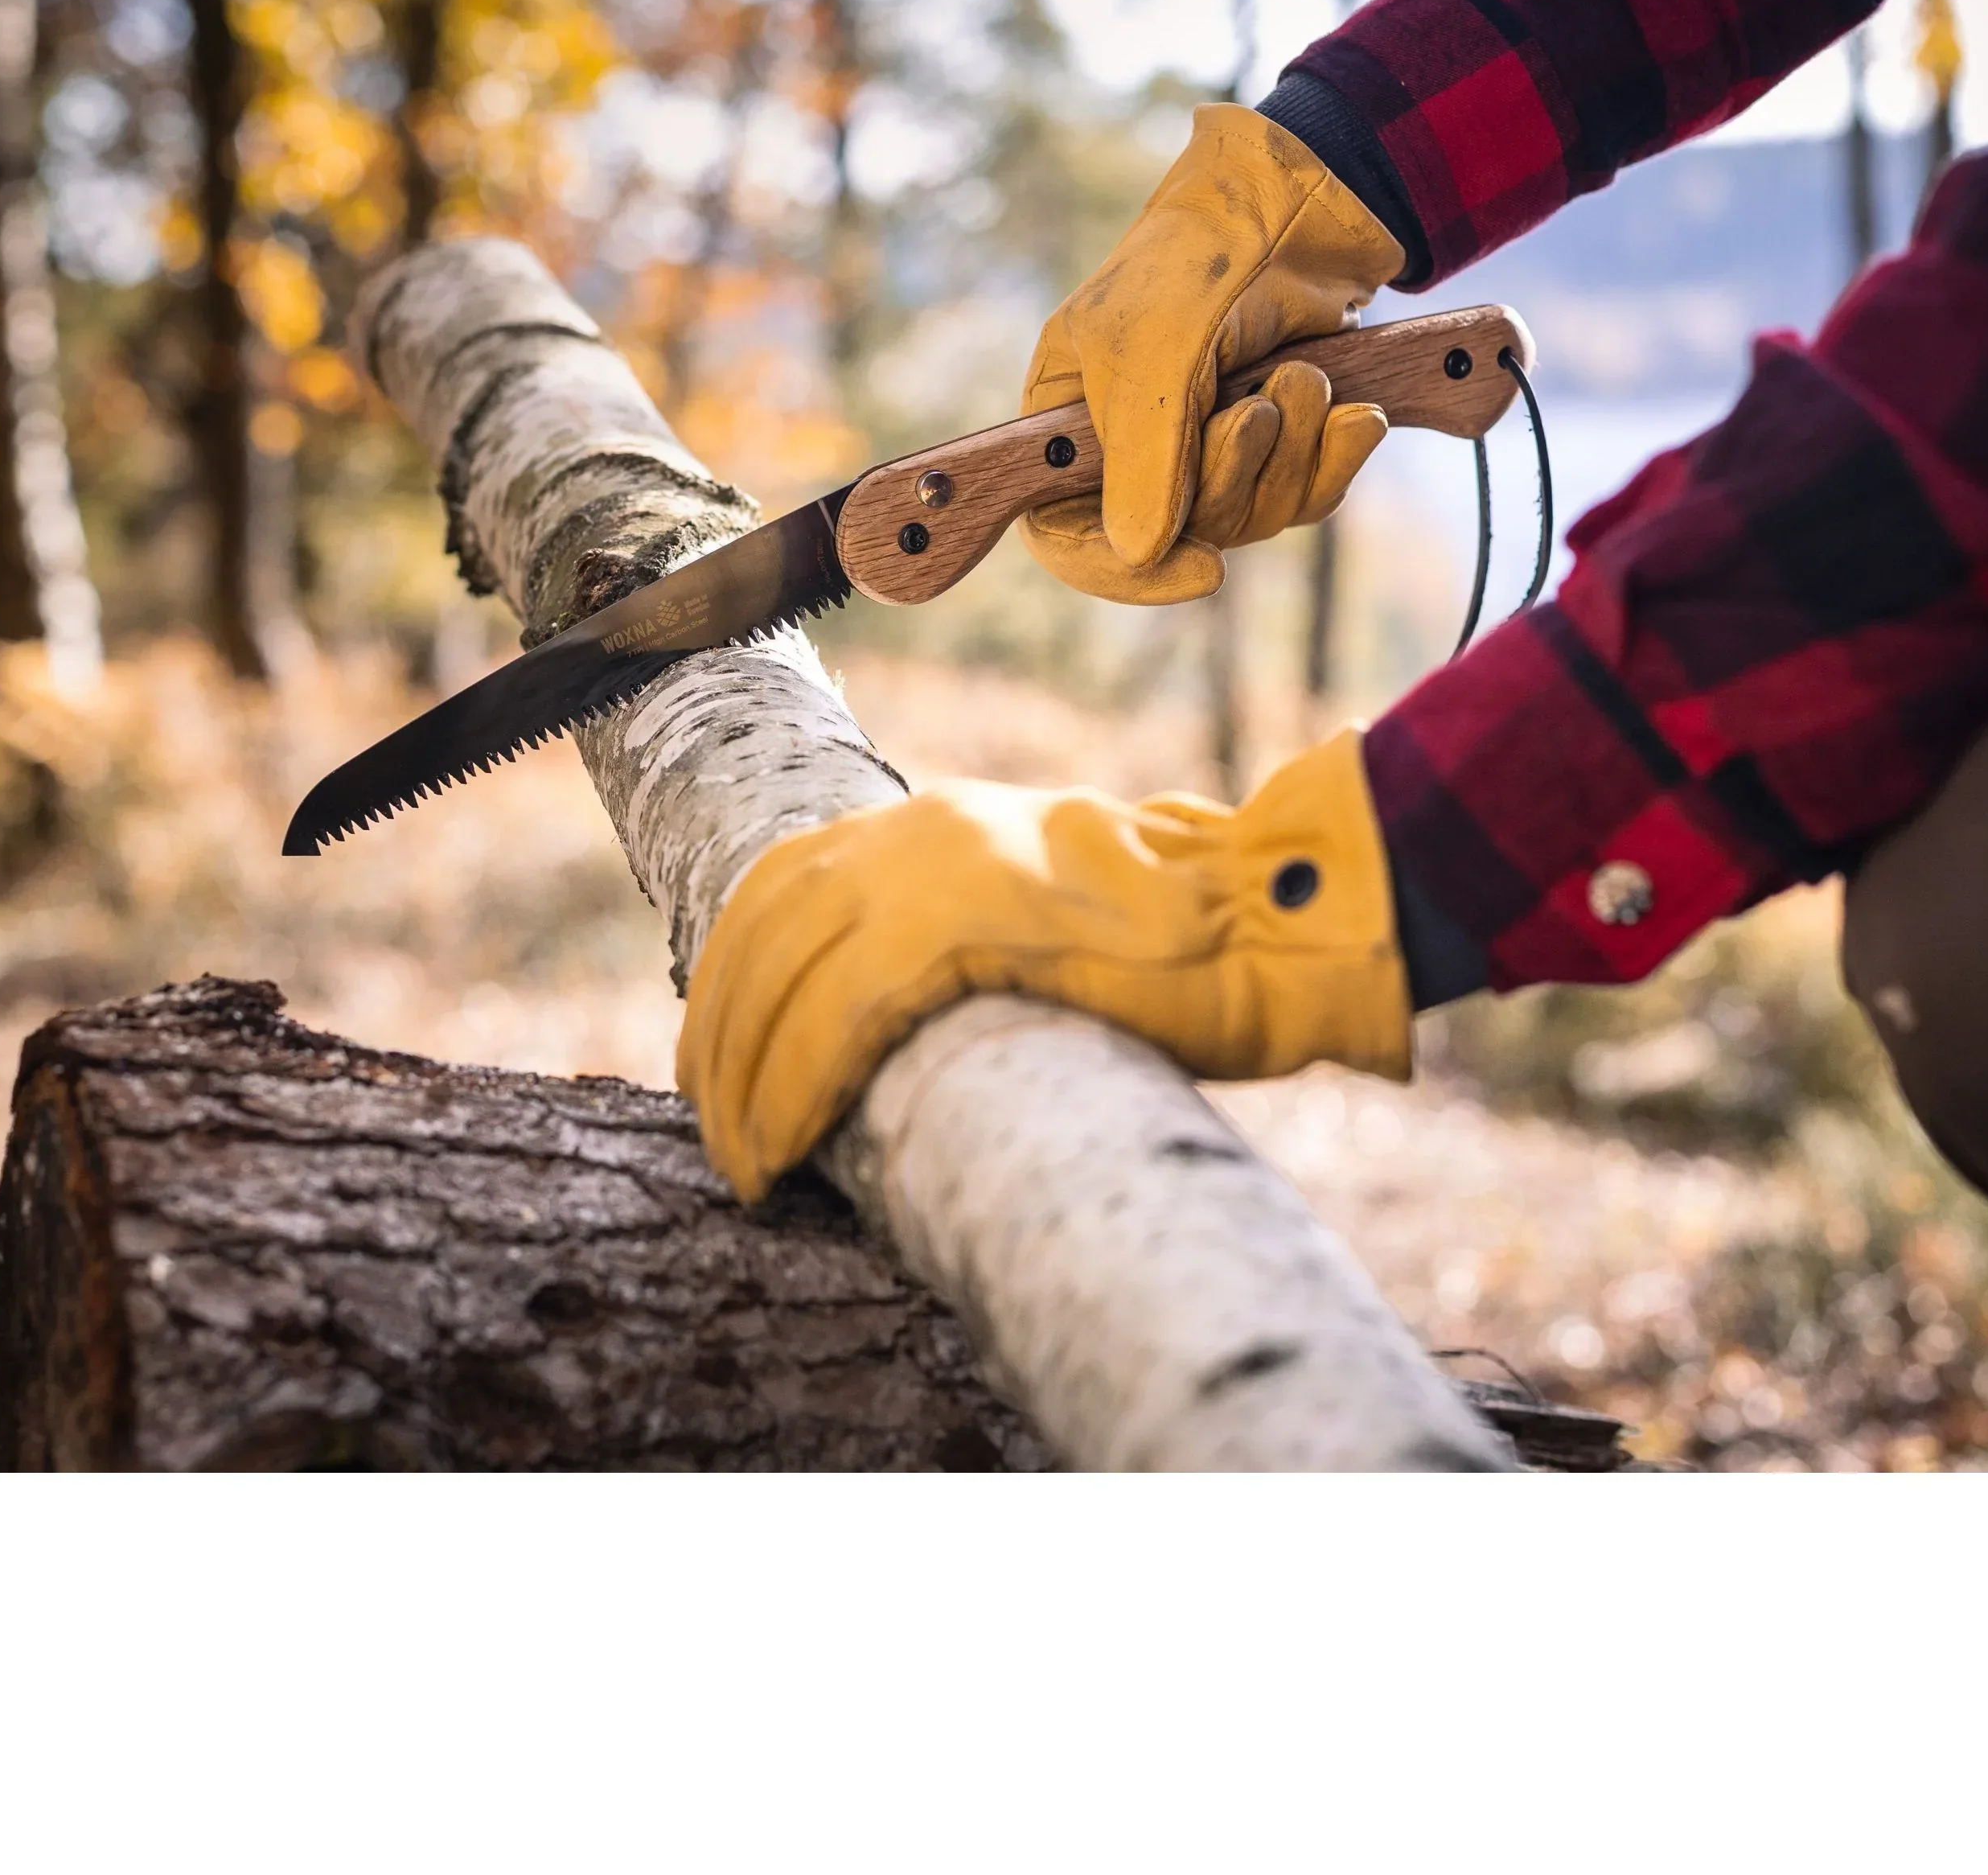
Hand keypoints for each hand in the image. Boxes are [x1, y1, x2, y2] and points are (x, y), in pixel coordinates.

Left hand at [676, 728, 1412, 1200]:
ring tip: (743, 1166)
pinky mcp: (959, 928)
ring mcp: (934, 869)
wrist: (1272, 917)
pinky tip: (777, 1151)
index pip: (782, 887)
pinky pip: (836, 1020)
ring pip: (781, 979)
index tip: (715, 1059)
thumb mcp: (1041, 917)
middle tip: (716, 1135)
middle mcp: (917, 829)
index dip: (733, 978)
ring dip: (743, 1081)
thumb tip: (898, 1017)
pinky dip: (791, 1091)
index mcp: (932, 821)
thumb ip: (964, 941)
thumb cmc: (1183, 948)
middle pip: (762, 932)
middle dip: (720, 1040)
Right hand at [1022, 104, 1403, 603]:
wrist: (1307, 201)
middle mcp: (1130, 444)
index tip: (1202, 572)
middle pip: (1175, 533)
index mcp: (1068, 418)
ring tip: (1303, 377)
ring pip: (1248, 519)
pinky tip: (1356, 412)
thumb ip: (1145, 457)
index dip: (1122, 570)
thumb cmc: (1202, 257)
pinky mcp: (1275, 440)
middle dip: (1236, 476)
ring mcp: (1204, 445)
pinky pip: (1305, 496)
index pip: (1063, 532)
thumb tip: (1140, 555)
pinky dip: (1336, 457)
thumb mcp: (1157, 351)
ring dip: (1292, 453)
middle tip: (1258, 410)